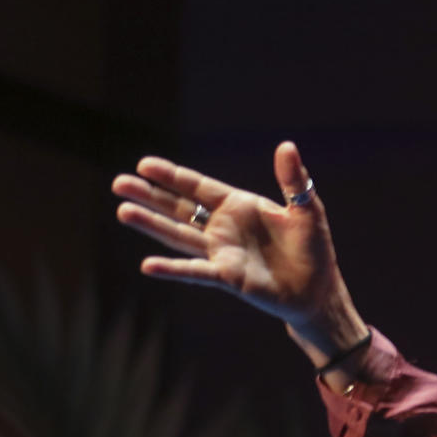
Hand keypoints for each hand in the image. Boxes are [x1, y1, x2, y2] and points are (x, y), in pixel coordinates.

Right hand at [111, 142, 362, 352]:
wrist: (317, 291)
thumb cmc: (312, 249)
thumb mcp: (306, 209)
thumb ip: (293, 180)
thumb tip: (286, 145)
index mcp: (239, 206)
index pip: (199, 188)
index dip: (173, 176)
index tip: (144, 164)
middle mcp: (223, 228)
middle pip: (179, 208)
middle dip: (151, 196)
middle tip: (118, 183)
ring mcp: (221, 253)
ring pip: (179, 235)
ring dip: (151, 225)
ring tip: (123, 211)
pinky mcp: (227, 277)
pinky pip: (196, 271)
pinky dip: (173, 269)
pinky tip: (148, 265)